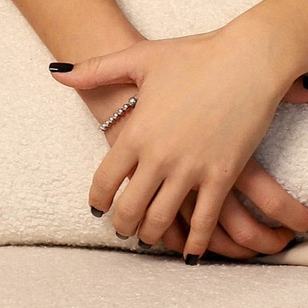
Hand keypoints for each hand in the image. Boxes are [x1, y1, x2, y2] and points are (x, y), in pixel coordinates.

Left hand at [51, 28, 307, 259]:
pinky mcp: (223, 176)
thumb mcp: (140, 57)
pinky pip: (205, 221)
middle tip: (123, 230)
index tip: (98, 209)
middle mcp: (159, 156)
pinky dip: (195, 243)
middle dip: (122, 226)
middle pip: (130, 209)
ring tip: (150, 237)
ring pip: (162, 220)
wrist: (249, 58)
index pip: (104, 181)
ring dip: (152, 235)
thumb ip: (95, 70)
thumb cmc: (195, 54)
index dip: (98, 201)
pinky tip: (189, 253)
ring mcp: (191, 169)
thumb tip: (58, 75)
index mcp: (136, 131)